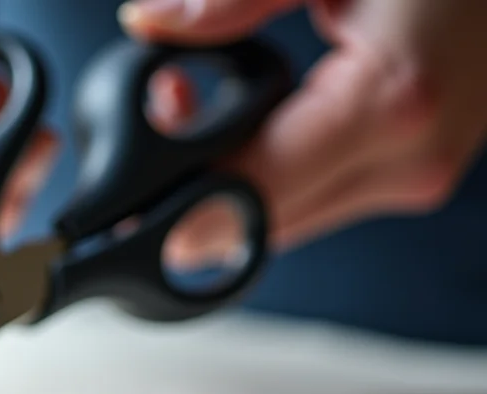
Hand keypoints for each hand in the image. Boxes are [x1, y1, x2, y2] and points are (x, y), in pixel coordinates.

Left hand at [120, 0, 486, 255]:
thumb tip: (147, 23)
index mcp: (390, 100)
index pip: (251, 190)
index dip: (175, 204)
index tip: (120, 204)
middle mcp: (409, 158)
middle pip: (261, 224)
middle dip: (192, 193)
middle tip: (154, 123)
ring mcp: (418, 176)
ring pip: (286, 224)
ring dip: (228, 188)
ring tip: (190, 108)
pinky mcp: (416, 176)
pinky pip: (316, 203)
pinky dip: (269, 180)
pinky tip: (246, 127)